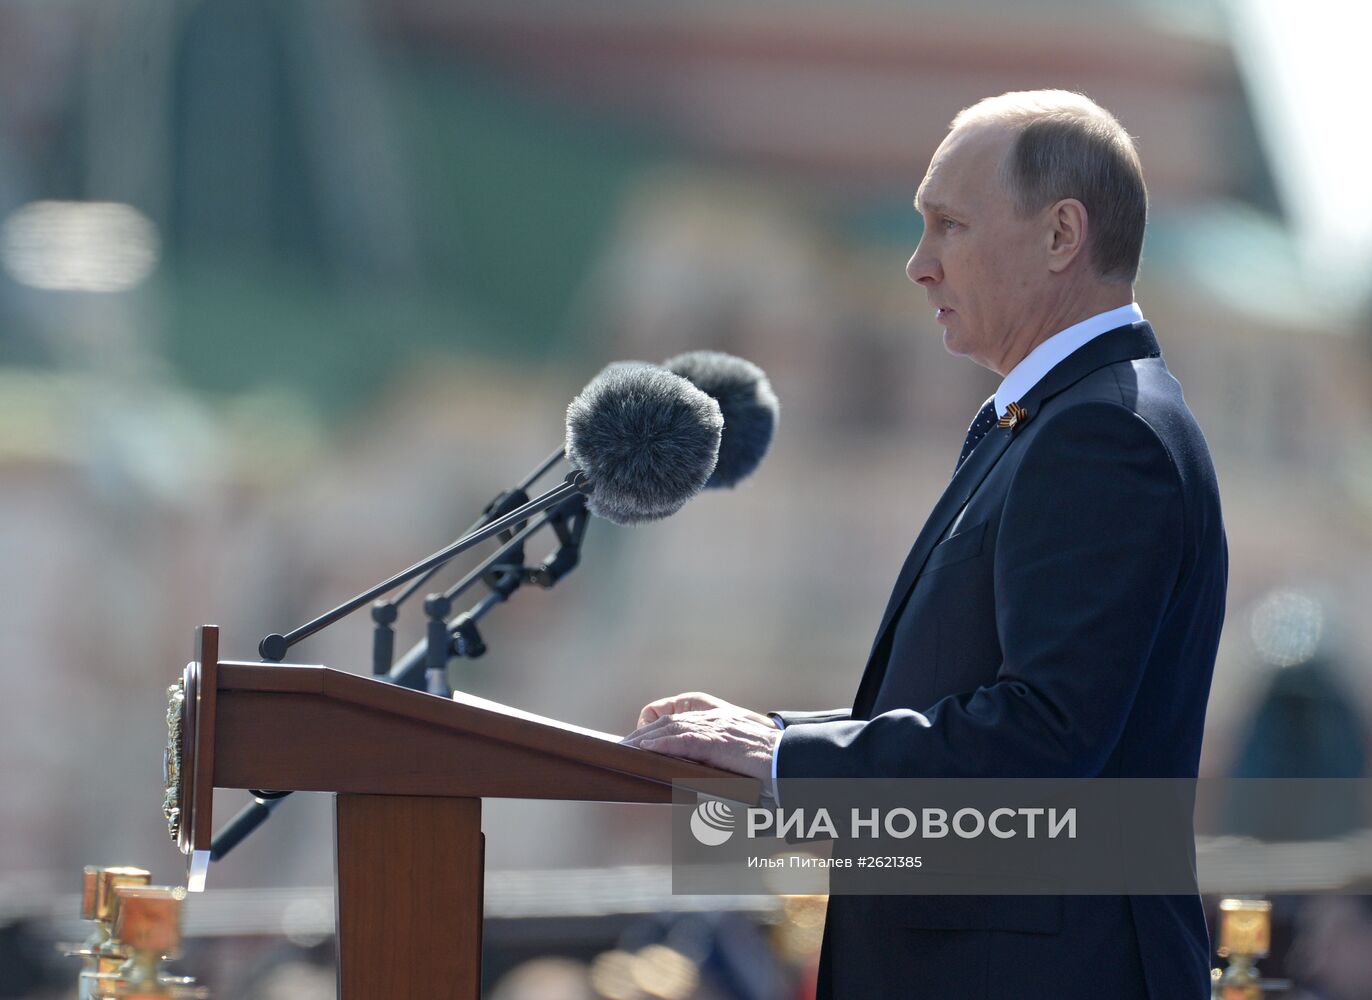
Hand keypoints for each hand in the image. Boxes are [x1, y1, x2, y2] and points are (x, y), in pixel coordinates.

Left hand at [623, 692, 780, 780]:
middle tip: (623, 745)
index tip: (642, 731)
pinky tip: (646, 748)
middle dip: (643, 732)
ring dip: (645, 738)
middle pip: (671, 719)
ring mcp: (719, 727)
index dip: (659, 718)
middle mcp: (718, 717)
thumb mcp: (744, 753)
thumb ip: (723, 756)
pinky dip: (662, 743)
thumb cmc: (774, 762)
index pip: (684, 708)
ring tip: (625, 748)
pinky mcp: (719, 742)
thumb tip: (704, 774)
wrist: (795, 760)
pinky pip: (684, 740)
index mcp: (724, 716)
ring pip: (672, 727)